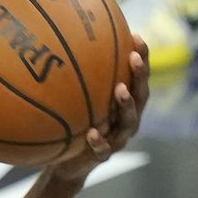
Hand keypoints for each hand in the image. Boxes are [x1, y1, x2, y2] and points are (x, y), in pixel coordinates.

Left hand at [50, 34, 150, 181]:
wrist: (66, 163)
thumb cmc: (74, 124)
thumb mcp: (75, 100)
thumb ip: (75, 79)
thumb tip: (56, 42)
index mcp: (123, 103)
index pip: (136, 77)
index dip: (141, 57)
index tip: (137, 35)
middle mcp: (126, 119)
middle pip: (141, 96)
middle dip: (140, 76)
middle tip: (134, 58)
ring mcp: (117, 138)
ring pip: (129, 122)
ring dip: (126, 105)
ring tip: (120, 90)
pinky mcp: (103, 156)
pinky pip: (104, 150)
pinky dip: (99, 142)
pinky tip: (93, 132)